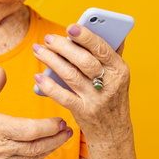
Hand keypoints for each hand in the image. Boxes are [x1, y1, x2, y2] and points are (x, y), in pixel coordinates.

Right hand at [0, 66, 72, 158]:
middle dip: (56, 138)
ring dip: (51, 147)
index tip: (61, 119)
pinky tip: (48, 146)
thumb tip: (1, 69)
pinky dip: (40, 155)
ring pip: (34, 157)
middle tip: (68, 128)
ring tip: (64, 136)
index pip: (28, 130)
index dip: (48, 127)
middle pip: (36, 146)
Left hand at [33, 24, 136, 158]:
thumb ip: (111, 53)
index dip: (86, 37)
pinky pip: (63, 96)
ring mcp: (96, 99)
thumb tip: (107, 28)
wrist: (113, 131)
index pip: (102, 49)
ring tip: (38, 50)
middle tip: (48, 38)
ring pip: (70, 75)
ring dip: (51, 60)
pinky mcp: (83, 112)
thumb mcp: (118, 75)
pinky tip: (38, 76)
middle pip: (84, 61)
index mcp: (120, 69)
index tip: (70, 27)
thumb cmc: (112, 95)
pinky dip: (49, 85)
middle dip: (63, 47)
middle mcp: (110, 84)